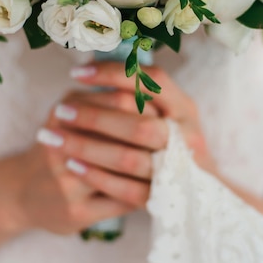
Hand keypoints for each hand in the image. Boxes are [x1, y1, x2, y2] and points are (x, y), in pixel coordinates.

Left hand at [28, 61, 215, 235]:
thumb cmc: (172, 142)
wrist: (206, 192)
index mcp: (184, 107)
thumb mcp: (166, 113)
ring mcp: (178, 169)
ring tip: (56, 139)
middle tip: (60, 111)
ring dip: (88, 148)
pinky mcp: (164, 197)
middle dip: (94, 117)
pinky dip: (97, 176)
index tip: (76, 72)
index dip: (113, 73)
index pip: (151, 80)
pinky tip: (73, 165)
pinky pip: (127, 190)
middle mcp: (186, 135)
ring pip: (130, 158)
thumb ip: (139, 93)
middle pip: (138, 123)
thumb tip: (91, 65)